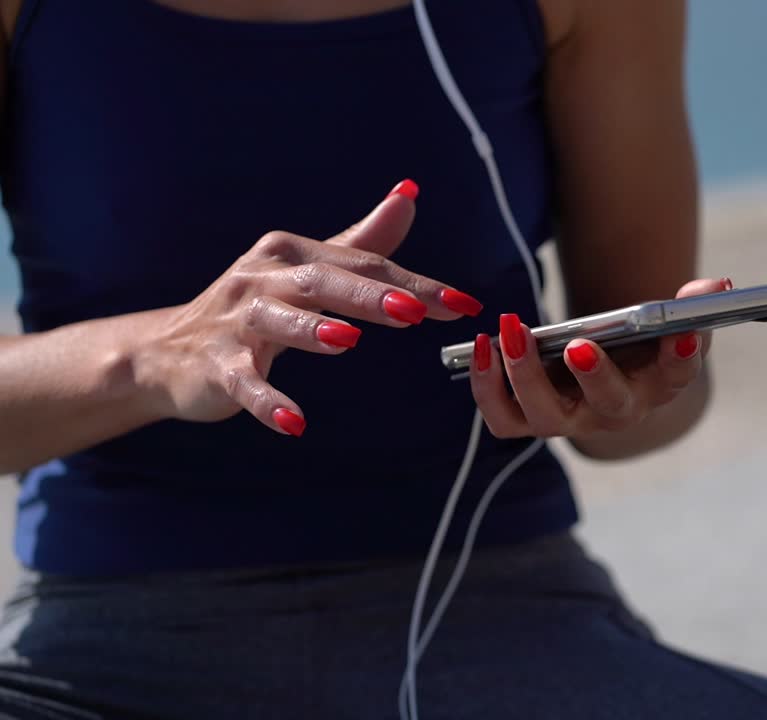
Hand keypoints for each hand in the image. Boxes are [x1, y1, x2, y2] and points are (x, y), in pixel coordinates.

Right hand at [135, 180, 483, 436]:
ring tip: (347, 340)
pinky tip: (294, 423)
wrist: (166, 352)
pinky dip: (266, 402)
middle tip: (414, 310)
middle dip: (367, 295)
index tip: (465, 304)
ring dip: (310, 330)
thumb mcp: (306, 269)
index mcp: (290, 254)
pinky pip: (243, 383)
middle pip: (321, 282)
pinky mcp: (216, 366)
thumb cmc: (252, 307)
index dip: (417, 284)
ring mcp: (236, 323)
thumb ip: (360, 241)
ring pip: (276, 322)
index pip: (363, 264)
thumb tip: (409, 194)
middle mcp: (262, 279)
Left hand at [470, 278, 730, 438]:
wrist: (601, 370)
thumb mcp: (666, 323)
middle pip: (608, 405)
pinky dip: (487, 387)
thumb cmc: (636, 346)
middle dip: (595, 376)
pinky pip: (503, 418)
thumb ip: (689, 306)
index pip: (677, 375)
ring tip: (512, 330)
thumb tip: (715, 286)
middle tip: (579, 344)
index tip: (684, 334)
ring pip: (545, 416)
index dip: (682, 356)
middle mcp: (615, 413)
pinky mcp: (529, 419)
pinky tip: (482, 346)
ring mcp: (570, 421)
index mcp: (657, 385)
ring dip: (525, 377)